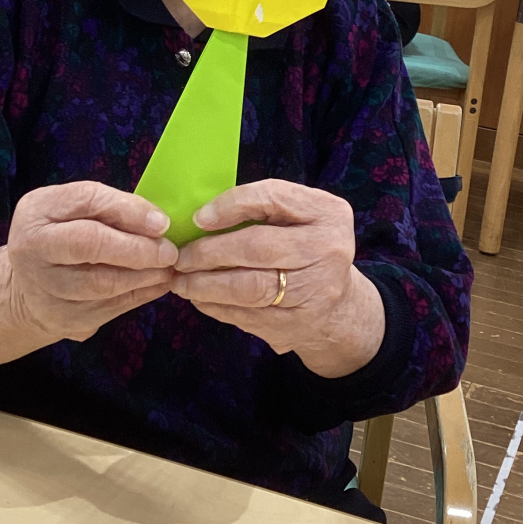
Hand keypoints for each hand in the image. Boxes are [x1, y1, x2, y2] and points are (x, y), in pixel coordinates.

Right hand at [6, 181, 177, 341]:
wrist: (26, 287)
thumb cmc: (61, 235)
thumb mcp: (73, 208)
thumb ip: (110, 207)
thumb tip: (158, 223)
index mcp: (36, 212)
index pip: (87, 200)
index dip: (129, 211)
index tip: (162, 222)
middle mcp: (33, 249)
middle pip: (89, 244)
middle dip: (136, 248)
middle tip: (169, 251)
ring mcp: (45, 289)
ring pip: (101, 283)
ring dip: (143, 275)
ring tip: (167, 267)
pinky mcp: (63, 319)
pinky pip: (109, 308)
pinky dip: (140, 295)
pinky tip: (158, 283)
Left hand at [171, 179, 384, 378]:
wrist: (341, 308)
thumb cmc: (309, 249)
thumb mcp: (301, 216)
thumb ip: (265, 207)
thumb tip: (203, 216)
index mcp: (328, 213)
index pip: (273, 198)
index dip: (231, 205)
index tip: (198, 218)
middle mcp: (327, 250)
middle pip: (257, 247)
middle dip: (210, 252)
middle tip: (181, 256)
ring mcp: (314, 292)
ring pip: (248, 287)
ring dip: (205, 284)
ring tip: (181, 281)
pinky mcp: (297, 325)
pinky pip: (246, 315)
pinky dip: (216, 306)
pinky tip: (199, 298)